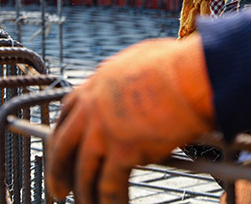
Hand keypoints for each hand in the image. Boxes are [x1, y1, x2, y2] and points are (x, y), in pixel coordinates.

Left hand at [46, 36, 214, 203]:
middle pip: (64, 146)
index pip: (68, 112)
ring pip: (84, 173)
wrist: (192, 76)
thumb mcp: (141, 60)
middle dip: (58, 171)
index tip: (60, 149)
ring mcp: (104, 131)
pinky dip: (110, 203)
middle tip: (58, 189)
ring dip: (83, 194)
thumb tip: (139, 86)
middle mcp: (93, 108)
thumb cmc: (180, 65)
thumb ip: (129, 79)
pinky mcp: (122, 152)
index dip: (63, 135)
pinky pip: (109, 187)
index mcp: (97, 83)